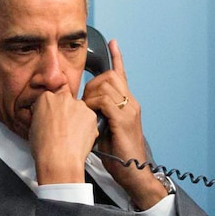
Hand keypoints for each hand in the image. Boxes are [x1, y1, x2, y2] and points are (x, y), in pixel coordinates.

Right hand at [28, 86, 100, 185]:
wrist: (59, 159)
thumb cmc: (45, 147)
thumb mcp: (34, 127)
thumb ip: (43, 116)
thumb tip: (47, 119)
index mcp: (46, 98)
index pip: (52, 97)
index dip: (54, 109)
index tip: (54, 117)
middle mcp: (63, 98)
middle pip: (67, 101)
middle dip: (67, 112)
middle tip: (63, 127)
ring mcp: (79, 106)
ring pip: (80, 110)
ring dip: (77, 119)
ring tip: (71, 135)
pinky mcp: (91, 115)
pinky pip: (89, 119)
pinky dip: (87, 126)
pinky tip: (79, 138)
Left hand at [81, 40, 168, 209]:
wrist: (133, 173)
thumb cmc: (118, 155)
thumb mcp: (104, 129)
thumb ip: (96, 115)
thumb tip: (81, 109)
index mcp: (128, 104)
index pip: (122, 75)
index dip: (117, 58)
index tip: (113, 42)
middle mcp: (132, 103)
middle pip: (110, 76)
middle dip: (93, 84)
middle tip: (85, 104)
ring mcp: (130, 110)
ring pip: (107, 86)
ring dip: (91, 96)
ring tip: (88, 113)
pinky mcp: (125, 119)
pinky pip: (106, 101)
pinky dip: (94, 105)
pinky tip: (91, 115)